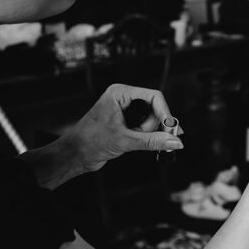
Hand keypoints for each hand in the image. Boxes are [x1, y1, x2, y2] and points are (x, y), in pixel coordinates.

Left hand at [61, 84, 184, 172]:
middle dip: (156, 125)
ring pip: (149, 118)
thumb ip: (152, 141)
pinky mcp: (123, 121)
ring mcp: (123, 109)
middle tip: (162, 140)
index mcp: (120, 93)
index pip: (153, 96)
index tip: (171, 129)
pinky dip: (145, 135)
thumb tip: (174, 141)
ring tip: (138, 142)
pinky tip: (143, 144)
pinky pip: (143, 125)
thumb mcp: (125, 141)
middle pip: (153, 107)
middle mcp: (122, 98)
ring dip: (149, 132)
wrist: (74, 155)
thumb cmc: (90, 142)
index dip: (165, 113)